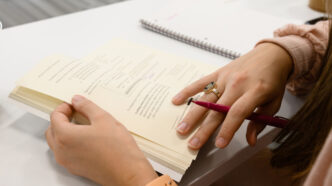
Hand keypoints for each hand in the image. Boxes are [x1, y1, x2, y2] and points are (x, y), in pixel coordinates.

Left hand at [45, 95, 156, 185]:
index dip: (64, 107)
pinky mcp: (76, 168)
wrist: (128, 172)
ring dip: (65, 131)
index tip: (75, 104)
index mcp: (65, 136)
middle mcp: (62, 151)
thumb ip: (87, 107)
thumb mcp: (103, 118)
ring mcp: (68, 162)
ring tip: (83, 124)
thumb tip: (77, 100)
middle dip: (62, 119)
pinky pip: (66, 152)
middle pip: (52, 130)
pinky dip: (71, 142)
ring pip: (58, 142)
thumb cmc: (118, 149)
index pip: (55, 116)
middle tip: (77, 112)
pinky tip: (88, 138)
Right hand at [172, 43, 292, 149]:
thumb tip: (250, 141)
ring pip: (205, 99)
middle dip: (204, 129)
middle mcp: (237, 84)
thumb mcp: (274, 102)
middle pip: (217, 110)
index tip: (219, 144)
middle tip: (193, 144)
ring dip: (192, 115)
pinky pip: (200, 82)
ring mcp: (225, 77)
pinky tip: (176, 101)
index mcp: (254, 92)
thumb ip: (260, 122)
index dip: (227, 130)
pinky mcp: (218, 72)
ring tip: (181, 129)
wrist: (272, 54)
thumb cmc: (273, 80)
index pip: (237, 113)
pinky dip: (187, 91)